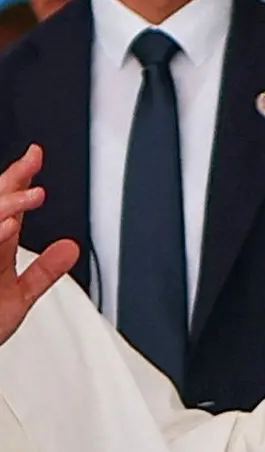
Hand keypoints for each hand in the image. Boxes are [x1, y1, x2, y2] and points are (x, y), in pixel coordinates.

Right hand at [0, 146, 79, 345]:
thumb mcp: (19, 296)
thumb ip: (45, 271)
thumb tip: (72, 247)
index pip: (5, 205)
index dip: (19, 179)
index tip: (36, 155)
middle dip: (11, 183)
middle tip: (33, 163)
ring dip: (7, 209)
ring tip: (31, 195)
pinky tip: (8, 229)